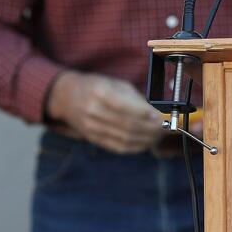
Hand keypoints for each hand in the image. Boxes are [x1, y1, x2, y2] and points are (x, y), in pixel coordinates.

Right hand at [45, 71, 164, 153]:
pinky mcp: (93, 139)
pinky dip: (135, 147)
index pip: (124, 106)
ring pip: (124, 138)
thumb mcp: (114, 84)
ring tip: (160, 135)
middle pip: (126, 125)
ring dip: (146, 139)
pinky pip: (117, 147)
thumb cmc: (95, 87)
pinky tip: (147, 143)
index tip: (160, 115)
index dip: (144, 113)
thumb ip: (134, 98)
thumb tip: (154, 112)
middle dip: (150, 128)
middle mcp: (93, 111)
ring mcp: (91, 128)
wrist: (66, 97)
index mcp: (99, 92)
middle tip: (165, 127)